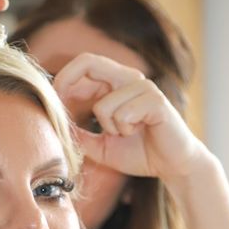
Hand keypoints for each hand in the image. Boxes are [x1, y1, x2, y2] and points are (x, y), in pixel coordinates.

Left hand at [54, 53, 207, 182]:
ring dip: (109, 127)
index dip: (63, 78)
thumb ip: (79, 135)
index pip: (84, 64)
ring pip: (103, 105)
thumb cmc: (139, 152)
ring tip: (126, 132)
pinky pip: (123, 114)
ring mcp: (144, 87)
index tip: (54, 100)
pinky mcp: (156, 101)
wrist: (174, 166)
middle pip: (89, 62)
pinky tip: (140, 131)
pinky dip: (125, 129)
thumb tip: (54, 127)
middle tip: (63, 109)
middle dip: (68, 84)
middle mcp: (129, 78)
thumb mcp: (100, 146)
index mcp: (115, 83)